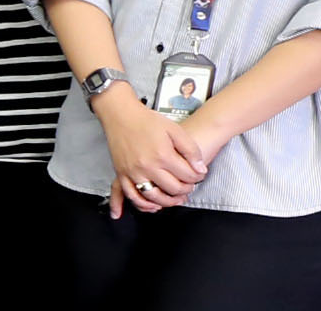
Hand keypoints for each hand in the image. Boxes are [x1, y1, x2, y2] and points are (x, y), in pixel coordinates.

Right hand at [96, 96, 206, 214]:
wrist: (120, 115)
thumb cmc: (147, 120)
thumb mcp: (175, 130)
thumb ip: (191, 150)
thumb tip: (201, 169)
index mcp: (163, 155)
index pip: (188, 176)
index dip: (198, 177)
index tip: (198, 174)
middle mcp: (147, 166)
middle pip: (174, 189)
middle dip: (186, 189)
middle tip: (189, 185)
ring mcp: (133, 172)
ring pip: (154, 197)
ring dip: (169, 201)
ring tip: (176, 197)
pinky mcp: (121, 174)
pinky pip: (132, 195)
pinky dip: (144, 204)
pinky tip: (153, 205)